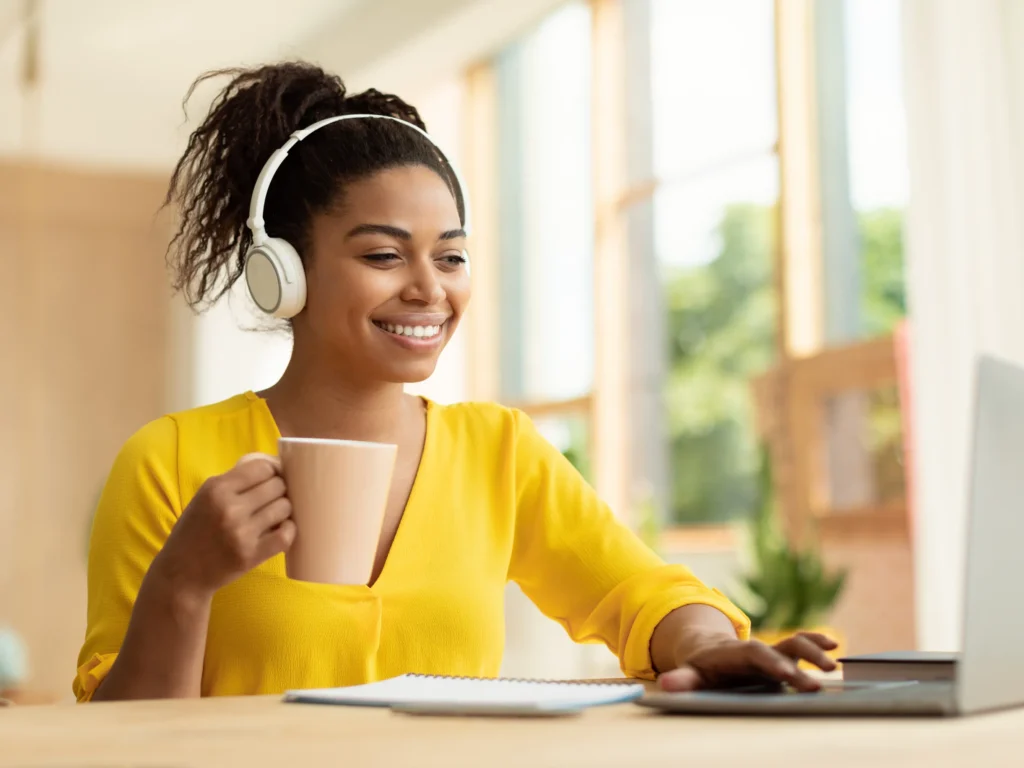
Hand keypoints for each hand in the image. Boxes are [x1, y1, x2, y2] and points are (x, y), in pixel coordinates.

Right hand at [150, 453, 294, 599]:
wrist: (181, 573)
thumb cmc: (194, 532)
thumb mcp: (204, 498)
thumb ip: (234, 482)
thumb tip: (273, 468)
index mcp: (216, 489)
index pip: (262, 467)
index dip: (273, 470)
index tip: (274, 477)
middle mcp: (230, 508)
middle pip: (277, 486)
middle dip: (280, 490)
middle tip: (274, 498)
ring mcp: (242, 532)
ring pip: (284, 507)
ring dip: (284, 510)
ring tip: (275, 515)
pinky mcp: (251, 555)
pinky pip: (285, 535)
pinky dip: (289, 530)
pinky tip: (281, 529)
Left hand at [659, 631, 838, 692]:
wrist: (705, 648)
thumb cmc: (700, 667)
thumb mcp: (689, 674)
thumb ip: (682, 680)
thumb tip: (666, 685)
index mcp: (734, 653)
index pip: (754, 655)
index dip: (771, 663)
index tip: (787, 675)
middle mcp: (755, 649)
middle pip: (778, 651)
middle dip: (798, 665)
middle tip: (814, 684)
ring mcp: (770, 651)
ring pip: (793, 644)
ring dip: (813, 651)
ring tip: (832, 666)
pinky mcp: (780, 656)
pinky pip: (800, 644)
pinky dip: (816, 642)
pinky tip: (833, 647)